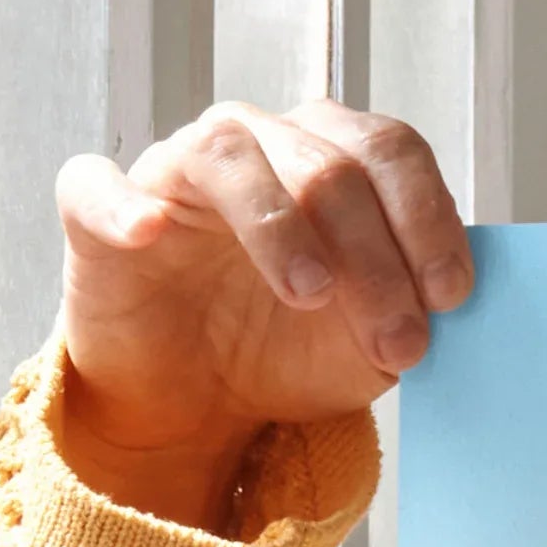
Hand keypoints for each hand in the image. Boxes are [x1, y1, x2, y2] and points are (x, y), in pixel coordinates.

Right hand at [51, 102, 471, 530]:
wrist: (198, 401)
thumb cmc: (287, 349)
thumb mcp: (370, 343)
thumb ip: (412, 309)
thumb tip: (447, 299)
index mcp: (330, 159)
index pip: (389, 151)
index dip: (427, 217)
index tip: (450, 295)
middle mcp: (258, 145)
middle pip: (326, 164)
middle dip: (375, 256)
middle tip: (398, 341)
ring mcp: (176, 171)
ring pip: (229, 155)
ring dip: (280, 226)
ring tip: (311, 294)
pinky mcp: (98, 212)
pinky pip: (96, 185)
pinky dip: (122, 204)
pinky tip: (150, 233)